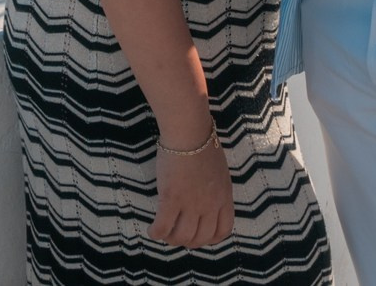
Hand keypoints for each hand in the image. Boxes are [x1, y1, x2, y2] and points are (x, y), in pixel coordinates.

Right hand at [150, 128, 234, 247]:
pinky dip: (156, 233)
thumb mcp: (220, 172)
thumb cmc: (203, 145)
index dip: (210, 239)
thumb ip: (216, 190)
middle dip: (188, 241)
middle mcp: (210, 205)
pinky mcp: (172, 199)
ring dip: (171, 239)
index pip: (222, 231)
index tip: (199, 236)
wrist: (189, 133)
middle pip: (201, 238)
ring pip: (182, 237)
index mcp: (224, 197)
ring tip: (164, 233)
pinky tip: (152, 230)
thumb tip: (207, 200)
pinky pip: (163, 227)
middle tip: (177, 234)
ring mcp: (191, 204)